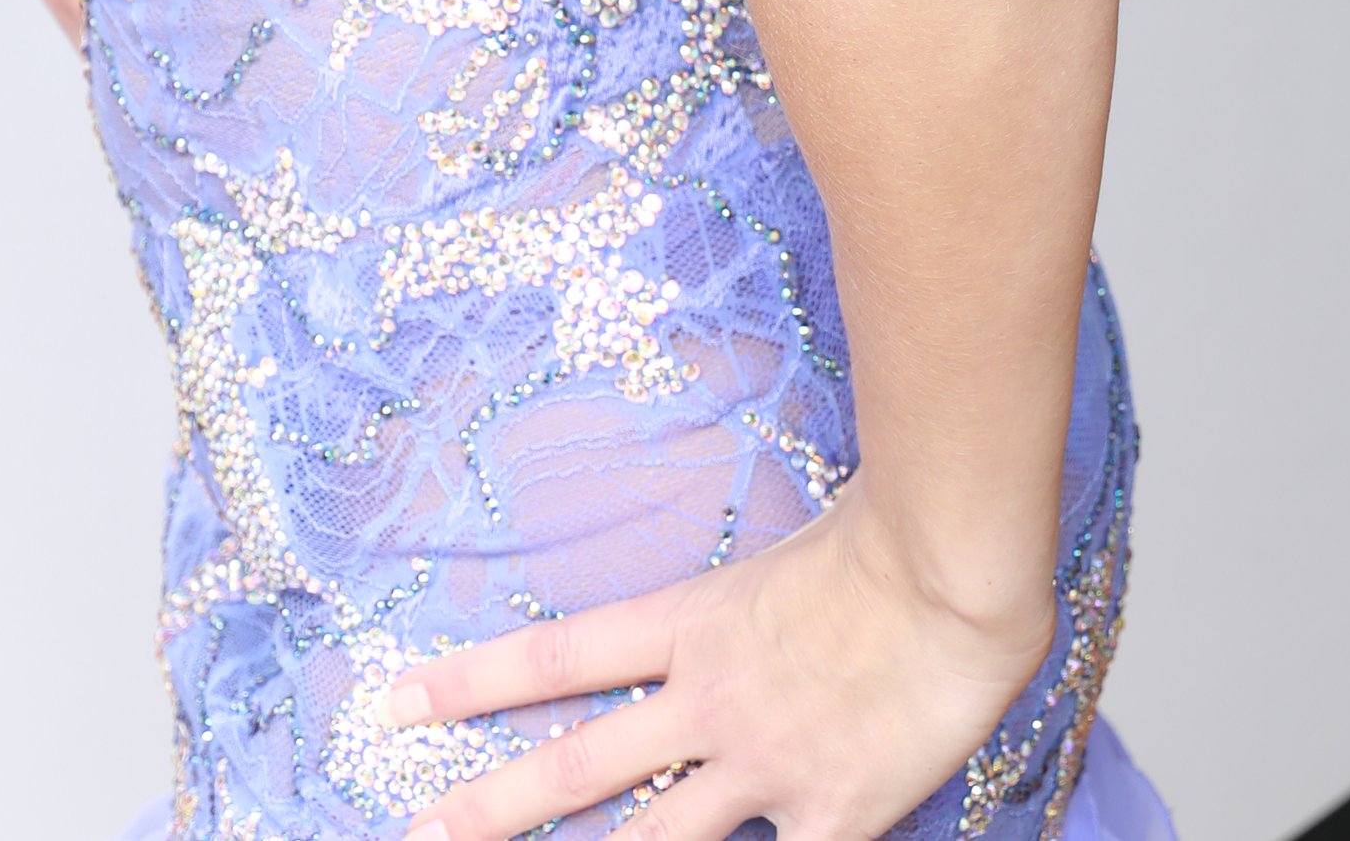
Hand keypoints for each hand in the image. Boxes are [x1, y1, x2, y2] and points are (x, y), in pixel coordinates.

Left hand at [388, 484, 1052, 840]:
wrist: (952, 569)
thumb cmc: (885, 537)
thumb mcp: (785, 553)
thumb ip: (744, 602)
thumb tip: (735, 615)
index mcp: (691, 625)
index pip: (556, 657)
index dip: (471, 682)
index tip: (397, 701)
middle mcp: (709, 701)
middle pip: (577, 764)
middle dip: (492, 802)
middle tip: (421, 824)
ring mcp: (762, 764)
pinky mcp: (829, 816)